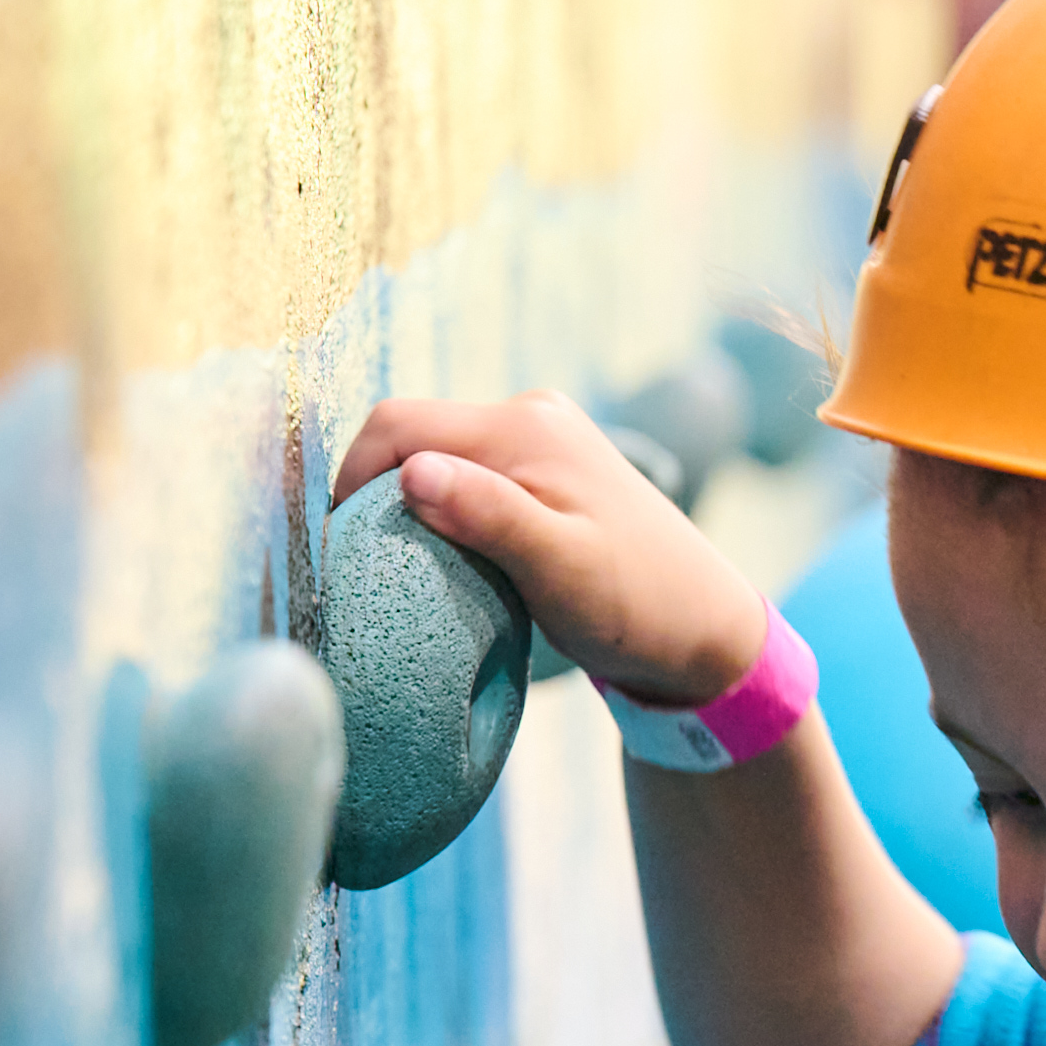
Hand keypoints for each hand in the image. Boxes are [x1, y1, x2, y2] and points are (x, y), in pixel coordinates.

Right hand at [329, 396, 767, 708]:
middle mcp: (531, 415)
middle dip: (378, 491)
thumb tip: (411, 473)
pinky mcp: (547, 470)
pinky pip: (470, 475)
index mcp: (524, 427)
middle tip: (368, 563)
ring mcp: (542, 439)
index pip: (397, 425)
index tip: (341, 545)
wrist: (703, 629)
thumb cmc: (637, 606)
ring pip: (438, 457)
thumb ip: (489, 516)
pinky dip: (447, 510)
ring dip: (412, 503)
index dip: (351, 477)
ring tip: (408, 565)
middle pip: (412, 435)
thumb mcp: (559, 568)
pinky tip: (452, 557)